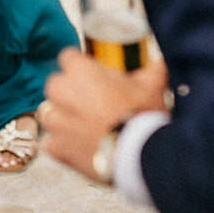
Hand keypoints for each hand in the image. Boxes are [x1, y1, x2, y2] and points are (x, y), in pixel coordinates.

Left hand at [42, 47, 168, 183]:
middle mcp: (60, 91)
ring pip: (51, 114)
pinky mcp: (55, 147)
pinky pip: (51, 142)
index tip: (93, 77)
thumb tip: (162, 61)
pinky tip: (82, 148)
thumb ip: (153, 68)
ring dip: (64, 120)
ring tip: (88, 128)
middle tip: (93, 104)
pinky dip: (63, 145)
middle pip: (57, 85)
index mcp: (80, 70)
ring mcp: (55, 121)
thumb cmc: (142, 115)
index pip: (68, 57)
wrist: (139, 155)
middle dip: (70, 93)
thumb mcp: (153, 86)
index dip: (81, 67)